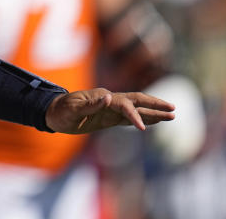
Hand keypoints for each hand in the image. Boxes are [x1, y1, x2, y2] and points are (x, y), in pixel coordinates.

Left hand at [45, 88, 174, 133]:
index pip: (124, 105)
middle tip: (173, 109)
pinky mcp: (109, 117)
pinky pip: (130, 117)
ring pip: (137, 109)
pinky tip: (154, 121)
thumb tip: (108, 97)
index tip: (142, 130)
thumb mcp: (71, 109)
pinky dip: (143, 118)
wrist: (52, 113)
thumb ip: (90, 104)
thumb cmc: (60, 111)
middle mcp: (109, 101)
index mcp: (102, 97)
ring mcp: (110, 108)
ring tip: (172, 115)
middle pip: (137, 100)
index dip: (134, 115)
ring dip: (153, 112)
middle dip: (155, 105)